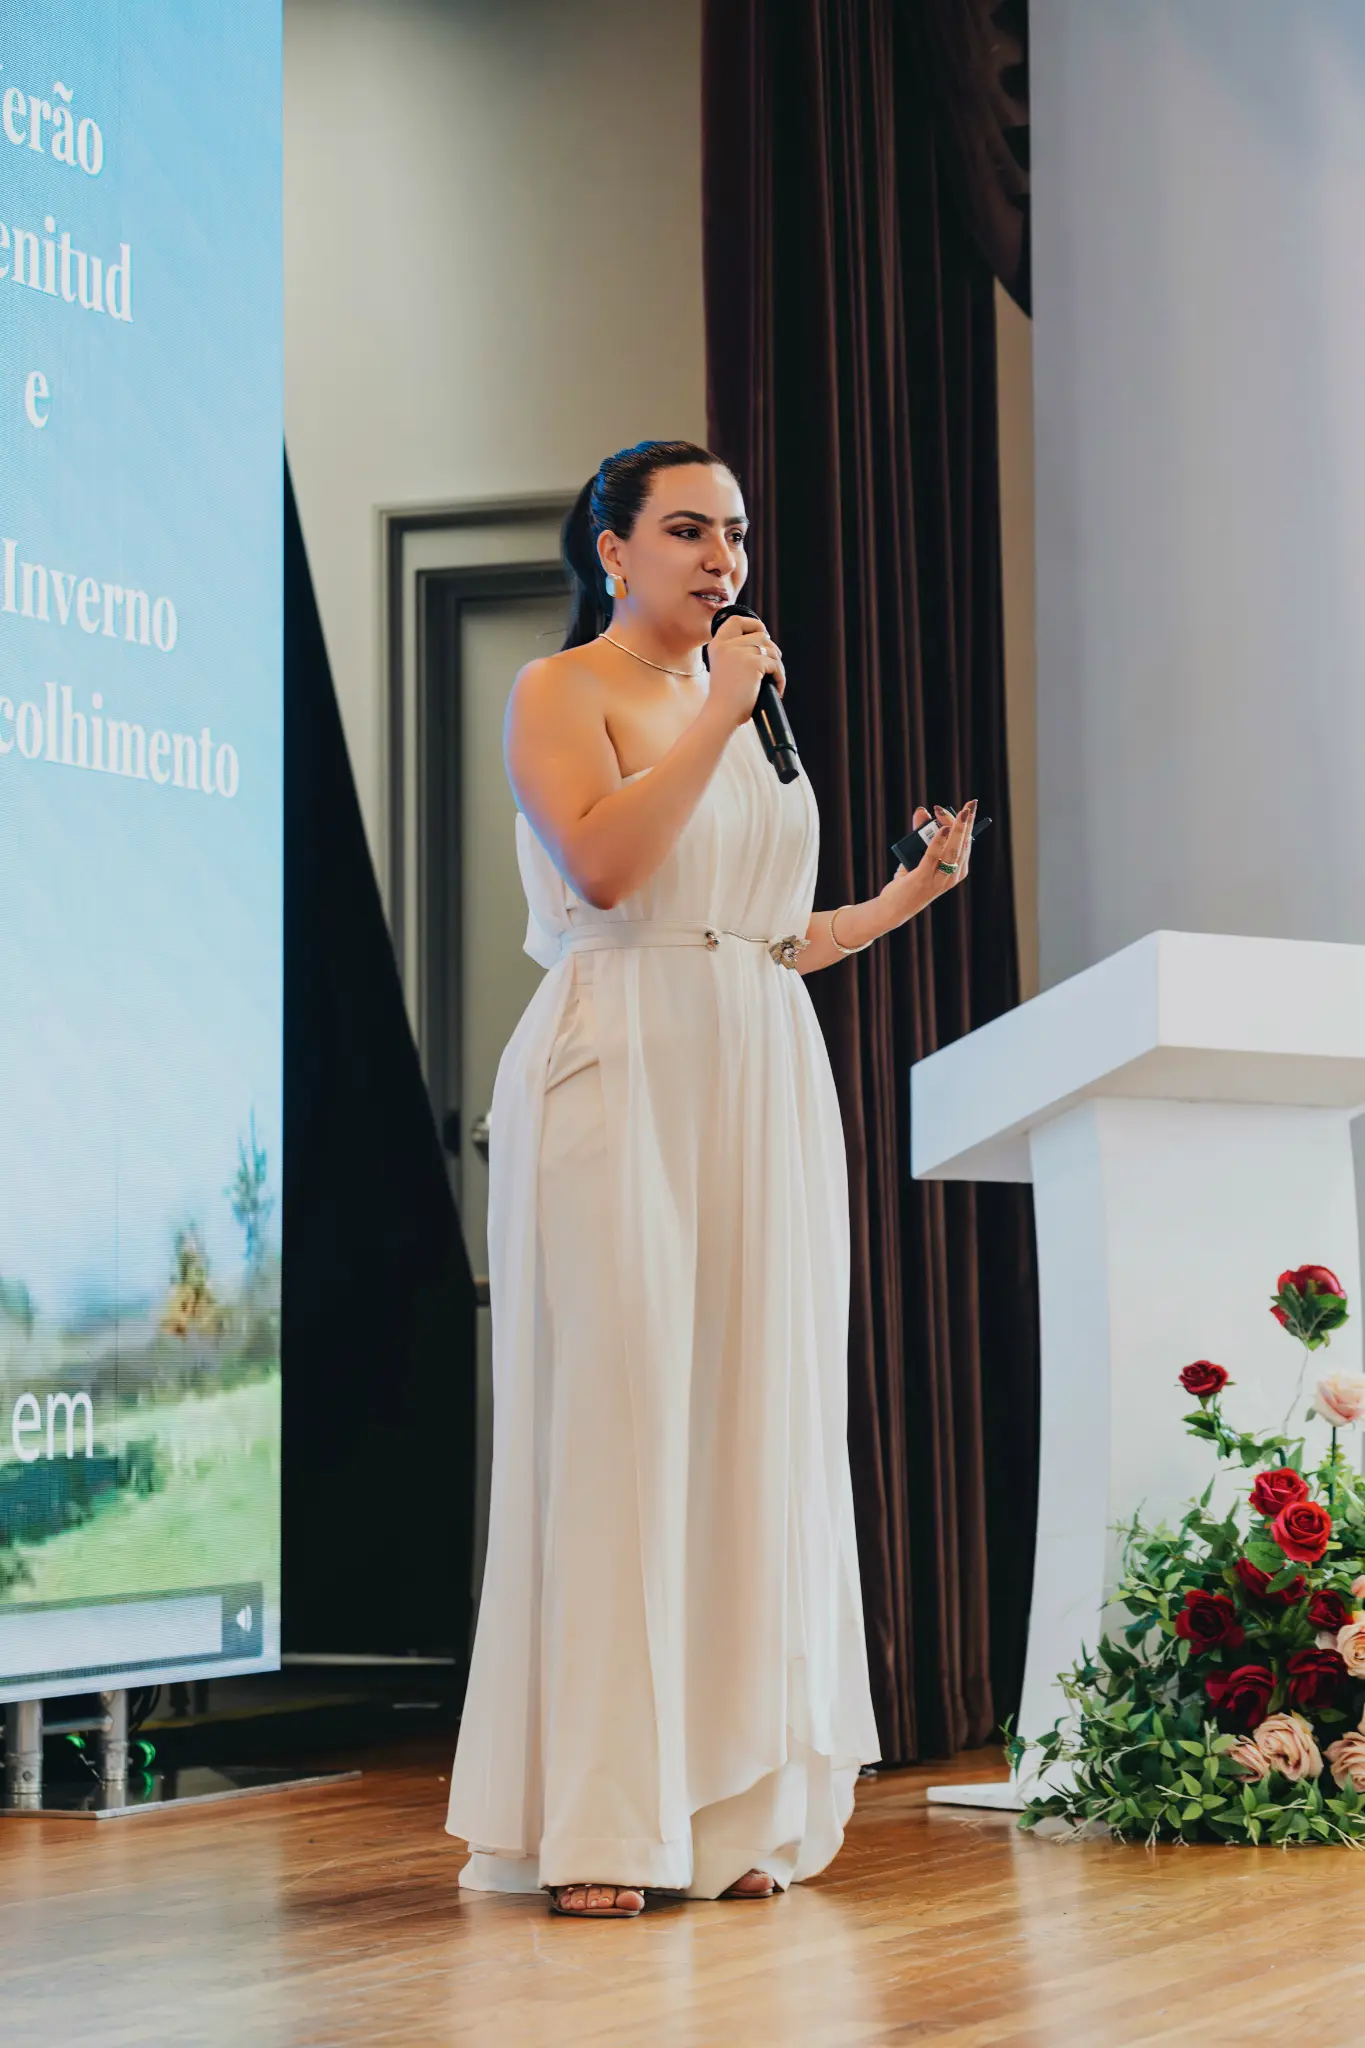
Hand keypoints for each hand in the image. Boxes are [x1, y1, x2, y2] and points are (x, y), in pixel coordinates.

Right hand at [706, 611, 786, 729]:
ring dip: (777, 665)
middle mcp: (726, 645)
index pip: (736, 620)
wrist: (721, 714)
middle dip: (771, 649)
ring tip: (774, 680)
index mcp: (717, 645)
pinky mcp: (753, 663)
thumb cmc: (725, 698)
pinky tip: (777, 689)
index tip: (762, 633)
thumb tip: (765, 641)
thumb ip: (737, 652)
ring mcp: (739, 652)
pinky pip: (775, 665)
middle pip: (760, 634)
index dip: (753, 623)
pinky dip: (780, 677)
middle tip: (773, 665)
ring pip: (770, 649)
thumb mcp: (725, 667)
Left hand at [881, 801, 976, 920]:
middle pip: (962, 845)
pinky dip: (938, 842)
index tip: (963, 808)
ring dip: (957, 829)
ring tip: (961, 812)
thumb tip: (921, 810)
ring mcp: (938, 880)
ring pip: (952, 850)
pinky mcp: (922, 879)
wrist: (893, 909)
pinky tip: (941, 829)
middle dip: (967, 823)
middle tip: (971, 804)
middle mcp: (952, 876)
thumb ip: (920, 833)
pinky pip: (933, 857)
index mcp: (957, 871)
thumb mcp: (917, 855)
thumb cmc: (909, 882)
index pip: (966, 844)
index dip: (965, 825)